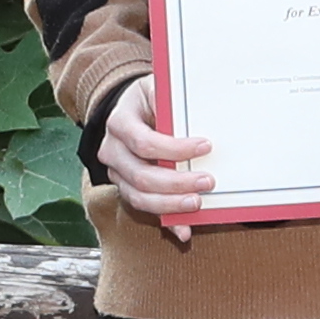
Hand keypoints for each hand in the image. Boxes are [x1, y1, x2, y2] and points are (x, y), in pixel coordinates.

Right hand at [95, 102, 221, 239]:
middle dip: (176, 183)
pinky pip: (145, 208)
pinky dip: (166, 221)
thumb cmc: (149, 99)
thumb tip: (192, 119)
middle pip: (141, 175)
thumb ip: (171, 102)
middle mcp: (112, 150)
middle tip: (207, 182)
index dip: (174, 149)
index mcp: (119, 122)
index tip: (205, 146)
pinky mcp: (126, 188)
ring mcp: (117, 173)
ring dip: (170, 205)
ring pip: (139, 197)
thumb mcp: (158, 90)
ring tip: (197, 203)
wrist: (130, 109)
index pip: (144, 142)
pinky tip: (183, 229)